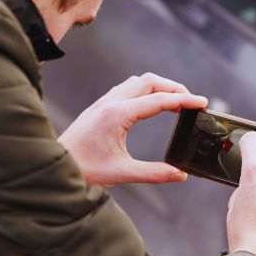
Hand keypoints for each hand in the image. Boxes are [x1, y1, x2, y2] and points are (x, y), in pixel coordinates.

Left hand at [59, 72, 206, 186]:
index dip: (184, 100)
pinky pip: (127, 88)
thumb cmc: (84, 169)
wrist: (53, 164)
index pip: (159, 100)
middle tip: (190, 103)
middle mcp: (111, 103)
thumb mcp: (122, 173)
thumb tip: (181, 175)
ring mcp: (103, 102)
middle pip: (150, 81)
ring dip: (158, 87)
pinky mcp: (99, 106)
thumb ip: (154, 173)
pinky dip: (145, 91)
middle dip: (174, 88)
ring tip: (174, 102)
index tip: (202, 103)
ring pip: (138, 82)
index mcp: (118, 115)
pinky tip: (150, 105)